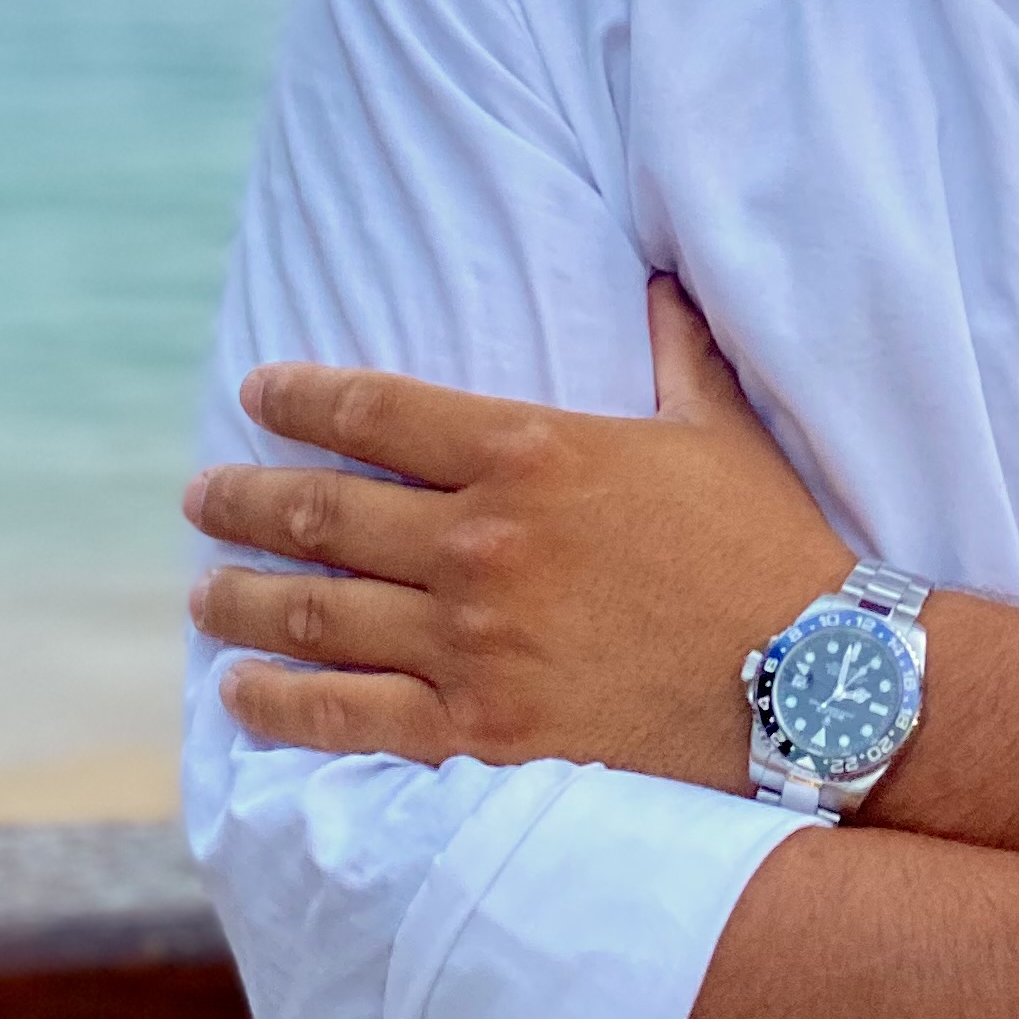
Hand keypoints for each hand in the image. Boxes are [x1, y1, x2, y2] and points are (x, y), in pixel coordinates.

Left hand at [187, 278, 849, 785]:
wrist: (814, 688)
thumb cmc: (771, 551)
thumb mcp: (719, 433)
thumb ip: (674, 353)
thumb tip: (658, 281)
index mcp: (532, 453)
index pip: (378, 414)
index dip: (303, 401)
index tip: (259, 396)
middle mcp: (481, 543)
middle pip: (323, 513)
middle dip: (246, 500)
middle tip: (203, 497)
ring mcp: (470, 644)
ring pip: (314, 613)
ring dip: (243, 599)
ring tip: (205, 591)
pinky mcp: (477, 736)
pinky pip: (345, 716)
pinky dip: (280, 703)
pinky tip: (243, 692)